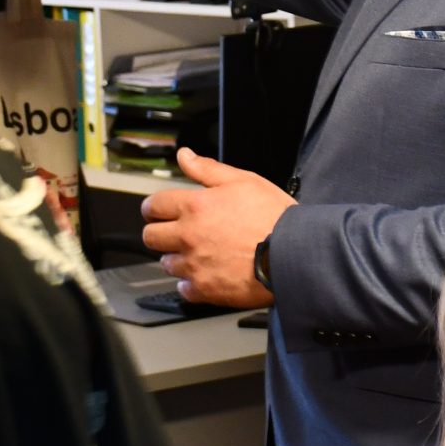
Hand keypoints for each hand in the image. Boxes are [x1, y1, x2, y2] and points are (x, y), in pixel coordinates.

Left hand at [139, 147, 291, 308]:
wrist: (293, 254)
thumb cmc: (273, 216)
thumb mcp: (243, 180)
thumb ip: (207, 169)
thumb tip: (184, 156)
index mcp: (195, 206)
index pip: (154, 205)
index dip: (154, 207)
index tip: (159, 211)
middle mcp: (188, 236)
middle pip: (151, 236)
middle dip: (159, 232)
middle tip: (174, 232)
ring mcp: (195, 265)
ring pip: (166, 263)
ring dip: (176, 258)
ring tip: (196, 253)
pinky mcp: (205, 289)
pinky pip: (184, 289)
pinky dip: (190, 283)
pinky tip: (204, 274)